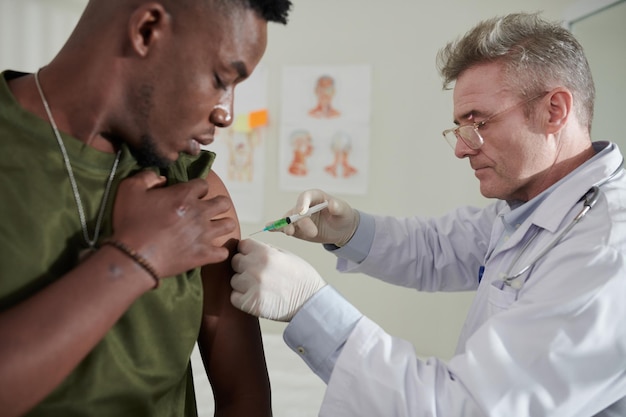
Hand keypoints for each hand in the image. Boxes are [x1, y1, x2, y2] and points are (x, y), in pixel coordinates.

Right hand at [110, 170, 235, 277]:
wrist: (134, 256)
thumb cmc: (130, 222)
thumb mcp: (129, 189)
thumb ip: (147, 176)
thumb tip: (161, 178)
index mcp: (184, 195)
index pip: (203, 184)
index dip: (197, 189)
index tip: (190, 195)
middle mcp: (199, 212)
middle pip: (224, 202)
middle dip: (217, 204)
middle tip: (206, 210)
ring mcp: (204, 234)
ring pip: (229, 224)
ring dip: (222, 225)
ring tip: (213, 229)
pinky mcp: (204, 254)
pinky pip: (223, 252)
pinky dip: (218, 252)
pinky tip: (210, 251)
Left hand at [230, 239, 325, 321]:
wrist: (310, 302)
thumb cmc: (301, 278)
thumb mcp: (286, 255)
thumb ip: (265, 250)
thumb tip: (248, 248)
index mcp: (265, 253)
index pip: (242, 245)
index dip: (247, 251)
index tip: (252, 257)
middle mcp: (256, 268)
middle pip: (235, 261)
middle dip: (244, 266)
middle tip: (257, 273)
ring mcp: (252, 287)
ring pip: (234, 280)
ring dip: (243, 283)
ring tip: (260, 286)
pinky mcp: (250, 304)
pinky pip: (234, 297)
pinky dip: (242, 298)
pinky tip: (256, 296)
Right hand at [280, 188, 358, 246]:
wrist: (340, 229)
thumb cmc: (342, 215)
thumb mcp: (344, 211)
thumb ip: (338, 207)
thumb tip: (332, 205)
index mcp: (315, 196)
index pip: (305, 196)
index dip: (302, 203)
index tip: (302, 212)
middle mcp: (303, 205)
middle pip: (296, 211)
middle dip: (301, 221)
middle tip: (312, 233)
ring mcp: (298, 217)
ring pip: (289, 220)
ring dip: (287, 225)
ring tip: (290, 232)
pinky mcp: (295, 228)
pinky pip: (283, 226)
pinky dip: (276, 227)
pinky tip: (269, 228)